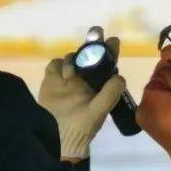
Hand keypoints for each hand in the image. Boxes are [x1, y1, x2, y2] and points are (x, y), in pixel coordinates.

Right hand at [38, 34, 125, 160]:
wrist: (59, 137)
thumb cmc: (82, 126)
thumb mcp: (99, 111)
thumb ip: (110, 94)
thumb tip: (118, 77)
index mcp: (99, 84)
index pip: (106, 62)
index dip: (109, 50)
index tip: (113, 40)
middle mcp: (84, 78)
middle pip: (88, 54)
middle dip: (92, 42)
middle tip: (96, 33)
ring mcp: (67, 78)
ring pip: (72, 58)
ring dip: (74, 59)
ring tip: (72, 75)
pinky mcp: (52, 80)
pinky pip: (55, 64)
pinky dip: (59, 66)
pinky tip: (63, 76)